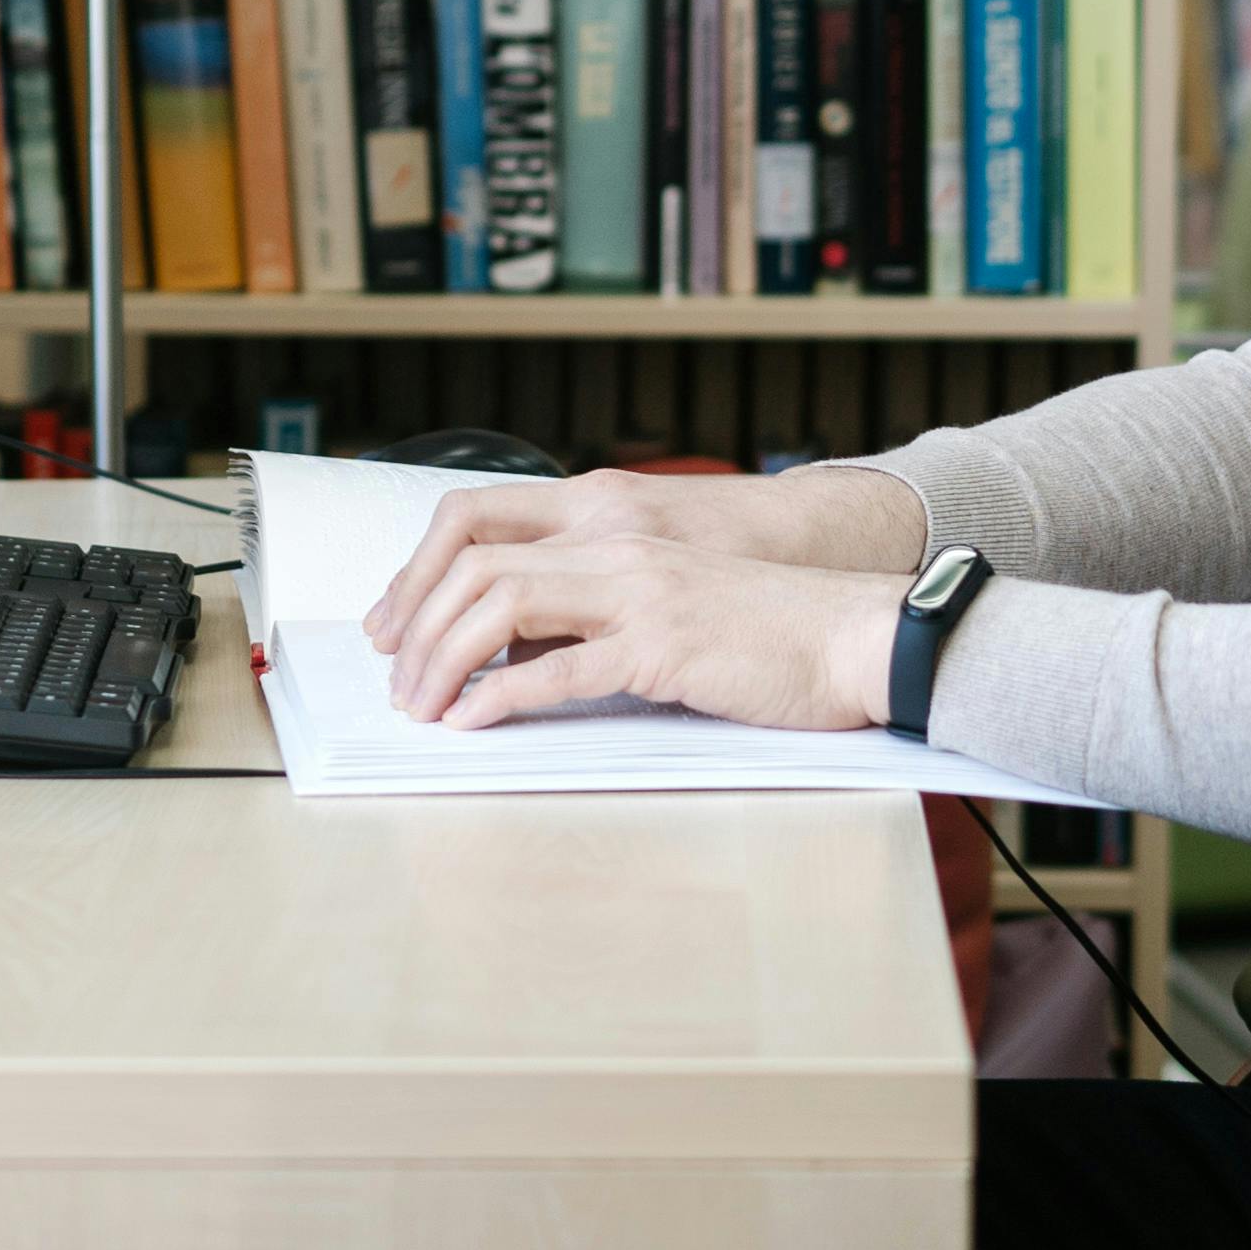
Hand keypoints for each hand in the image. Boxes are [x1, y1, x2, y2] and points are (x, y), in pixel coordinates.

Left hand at [373, 528, 907, 735]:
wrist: (854, 635)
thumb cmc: (766, 629)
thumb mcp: (664, 599)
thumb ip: (593, 611)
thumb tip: (517, 653)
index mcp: (610, 528)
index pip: (481, 526)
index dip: (421, 576)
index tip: (396, 632)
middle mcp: (615, 548)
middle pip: (475, 566)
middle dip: (418, 627)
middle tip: (400, 686)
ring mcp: (638, 595)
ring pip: (501, 608)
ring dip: (446, 662)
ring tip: (425, 709)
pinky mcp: (663, 649)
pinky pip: (560, 672)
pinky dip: (502, 699)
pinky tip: (475, 723)